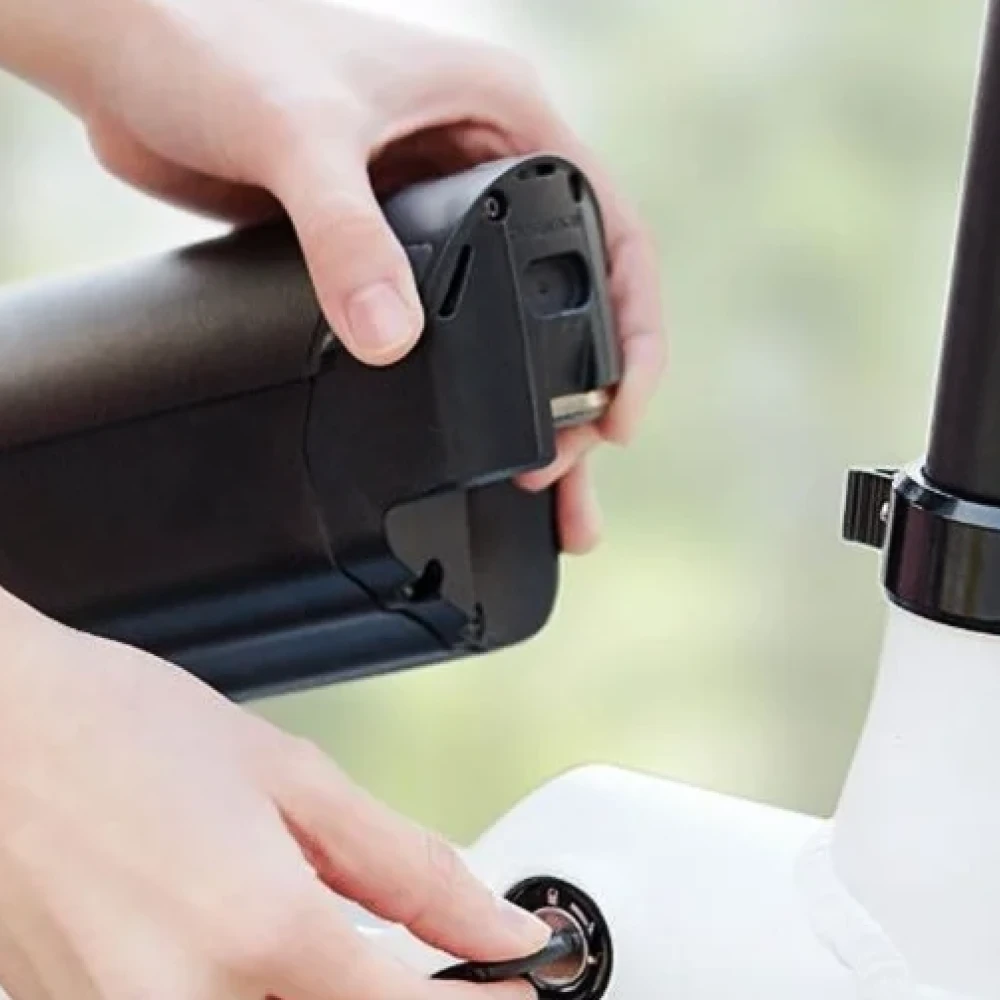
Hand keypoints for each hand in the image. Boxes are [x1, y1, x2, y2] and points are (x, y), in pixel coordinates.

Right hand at [0, 595, 548, 998]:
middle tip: (419, 963)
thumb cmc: (117, 728)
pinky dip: (252, 990)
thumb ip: (401, 862)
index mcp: (258, 928)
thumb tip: (490, 920)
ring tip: (319, 937)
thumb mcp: (287, 774)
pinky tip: (243, 944)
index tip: (512, 989)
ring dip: (318, 992)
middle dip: (393, 999)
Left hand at [6, 0, 664, 554]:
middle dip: (578, 397)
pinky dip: (460, 391)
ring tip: (540, 497)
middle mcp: (482, 163)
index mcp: (502, 115)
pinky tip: (463, 441)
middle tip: (562, 475)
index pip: (611, 229)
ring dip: (527, 409)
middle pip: (567, 297)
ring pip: (508, 325)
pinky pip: (444, 330)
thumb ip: (348, 238)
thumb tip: (393, 340)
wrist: (128, 56)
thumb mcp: (301, 136)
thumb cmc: (216, 43)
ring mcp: (433, 210)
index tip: (619, 414)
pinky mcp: (381, 248)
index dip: (633, 329)